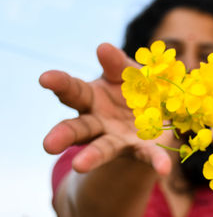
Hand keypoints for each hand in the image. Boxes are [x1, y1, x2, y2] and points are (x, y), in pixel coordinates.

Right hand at [39, 44, 173, 174]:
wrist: (154, 112)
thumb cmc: (133, 88)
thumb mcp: (127, 73)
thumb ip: (117, 64)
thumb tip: (103, 47)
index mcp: (91, 97)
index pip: (71, 90)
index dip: (58, 84)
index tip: (45, 78)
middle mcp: (97, 122)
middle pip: (77, 128)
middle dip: (63, 134)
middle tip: (48, 145)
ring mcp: (117, 138)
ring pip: (102, 148)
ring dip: (92, 157)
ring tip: (80, 166)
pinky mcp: (140, 148)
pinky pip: (147, 156)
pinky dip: (156, 161)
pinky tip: (163, 169)